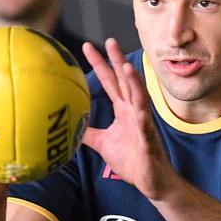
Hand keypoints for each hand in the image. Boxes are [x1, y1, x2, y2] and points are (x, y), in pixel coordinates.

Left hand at [82, 39, 175, 201]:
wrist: (150, 180)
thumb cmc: (131, 161)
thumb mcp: (103, 144)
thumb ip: (89, 132)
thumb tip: (71, 125)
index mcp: (124, 110)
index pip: (110, 82)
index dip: (101, 64)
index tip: (88, 47)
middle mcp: (134, 111)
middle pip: (125, 81)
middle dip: (118, 61)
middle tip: (110, 40)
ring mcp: (143, 124)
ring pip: (139, 98)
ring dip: (133, 82)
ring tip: (126, 65)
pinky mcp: (148, 140)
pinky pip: (146, 126)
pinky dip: (143, 116)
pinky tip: (140, 112)